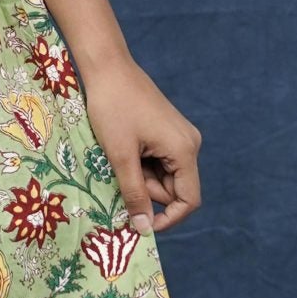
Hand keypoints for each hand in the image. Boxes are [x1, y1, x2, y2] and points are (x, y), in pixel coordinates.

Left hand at [78, 58, 201, 235]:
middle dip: (146, 191)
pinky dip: (140, 164)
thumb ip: (134, 194)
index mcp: (185, 150)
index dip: (168, 218)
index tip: (140, 225)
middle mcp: (189, 144)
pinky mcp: (166, 131)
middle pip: (174, 188)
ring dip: (140, 177)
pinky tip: (123, 147)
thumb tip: (143, 229)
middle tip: (118, 174)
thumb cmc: (113, 108)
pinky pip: (158, 161)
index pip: (188, 200)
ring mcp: (178, 136)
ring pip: (163, 176)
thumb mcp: (120, 156)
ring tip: (118, 155)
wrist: (107, 68)